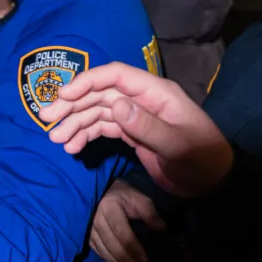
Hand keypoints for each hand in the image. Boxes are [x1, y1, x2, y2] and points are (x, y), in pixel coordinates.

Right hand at [40, 62, 232, 196]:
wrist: (215, 184)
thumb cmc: (203, 161)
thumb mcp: (179, 147)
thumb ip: (148, 127)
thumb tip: (115, 105)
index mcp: (156, 93)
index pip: (115, 77)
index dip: (87, 82)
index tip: (63, 95)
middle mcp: (142, 100)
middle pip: (100, 94)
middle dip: (72, 105)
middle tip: (47, 119)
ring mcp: (135, 116)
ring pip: (97, 112)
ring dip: (74, 123)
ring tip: (56, 139)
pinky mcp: (131, 134)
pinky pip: (102, 128)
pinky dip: (85, 135)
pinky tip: (72, 148)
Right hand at [90, 179, 164, 261]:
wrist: (100, 193)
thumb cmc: (122, 195)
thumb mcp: (137, 197)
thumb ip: (149, 211)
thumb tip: (161, 228)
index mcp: (109, 208)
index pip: (121, 231)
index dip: (133, 247)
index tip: (146, 261)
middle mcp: (96, 221)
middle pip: (113, 246)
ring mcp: (90, 231)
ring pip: (106, 254)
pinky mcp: (89, 239)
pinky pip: (101, 255)